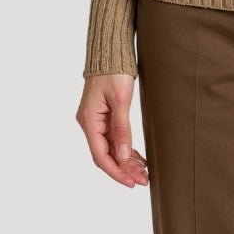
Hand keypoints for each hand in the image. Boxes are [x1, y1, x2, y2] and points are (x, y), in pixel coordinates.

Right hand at [76, 73, 148, 187]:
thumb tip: (123, 157)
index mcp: (89, 121)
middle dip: (124, 169)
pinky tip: (137, 157)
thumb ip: (121, 129)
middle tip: (143, 181)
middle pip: (106, 154)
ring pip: (111, 147)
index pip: (101, 156)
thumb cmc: (114, 71)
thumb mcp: (120, 99)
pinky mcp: (104, 115)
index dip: (116, 171)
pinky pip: (114, 137)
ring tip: (144, 173)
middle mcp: (89, 123)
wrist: (110, 50)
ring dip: (126, 161)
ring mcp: (96, 119)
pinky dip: (125, 147)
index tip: (131, 183)